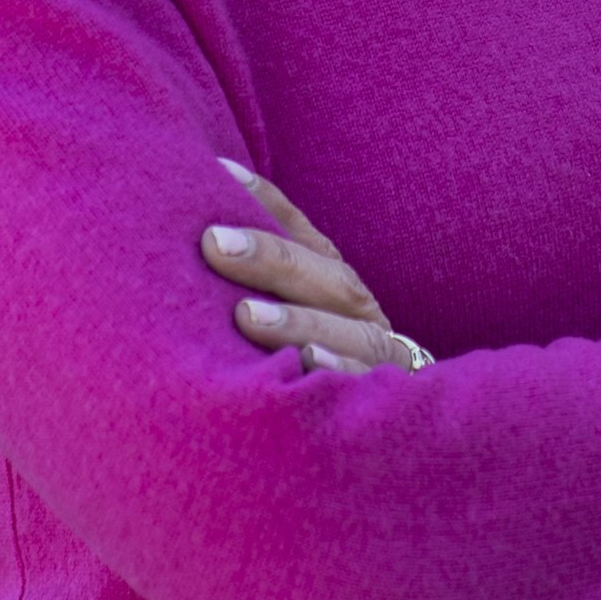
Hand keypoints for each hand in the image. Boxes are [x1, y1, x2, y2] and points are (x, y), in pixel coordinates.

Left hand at [202, 163, 424, 375]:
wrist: (395, 426)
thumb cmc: (319, 356)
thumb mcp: (295, 311)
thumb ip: (261, 270)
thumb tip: (206, 201)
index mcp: (336, 282)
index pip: (302, 235)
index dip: (266, 203)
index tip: (220, 173)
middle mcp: (360, 312)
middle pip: (327, 277)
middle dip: (271, 258)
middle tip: (214, 243)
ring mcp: (377, 355)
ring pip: (349, 332)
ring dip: (297, 321)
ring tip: (246, 315)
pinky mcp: (381, 397)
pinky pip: (361, 384)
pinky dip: (337, 371)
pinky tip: (306, 361)